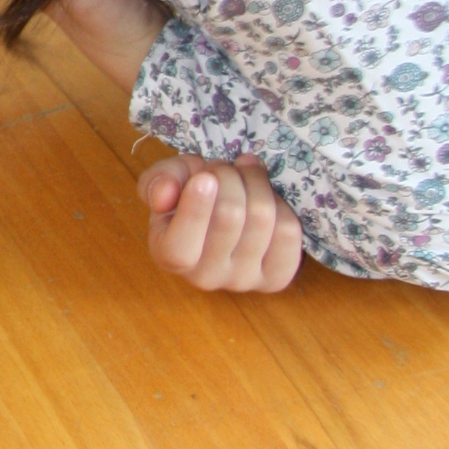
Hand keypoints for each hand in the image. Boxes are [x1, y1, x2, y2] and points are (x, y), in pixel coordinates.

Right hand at [138, 155, 303, 291]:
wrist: (224, 215)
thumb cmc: (191, 196)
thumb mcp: (170, 180)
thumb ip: (158, 181)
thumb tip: (163, 195)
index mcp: (169, 256)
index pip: (181, 246)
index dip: (196, 210)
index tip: (205, 178)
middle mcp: (205, 277)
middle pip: (229, 217)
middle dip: (229, 177)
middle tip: (223, 168)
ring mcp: (243, 281)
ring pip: (262, 218)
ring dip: (256, 182)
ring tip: (245, 175)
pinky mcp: (277, 277)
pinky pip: (289, 232)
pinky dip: (281, 204)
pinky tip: (268, 198)